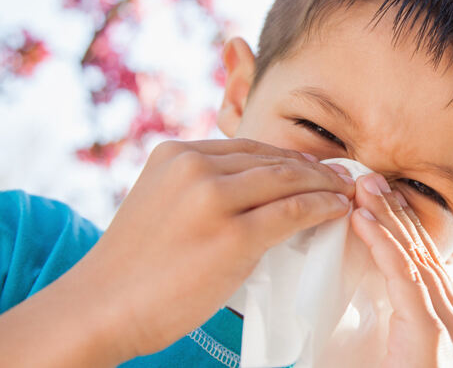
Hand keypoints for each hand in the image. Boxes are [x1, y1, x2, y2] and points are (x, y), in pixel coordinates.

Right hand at [62, 138, 355, 361]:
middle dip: (313, 168)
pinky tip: (337, 210)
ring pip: (287, 181)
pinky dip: (322, 208)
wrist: (102, 307)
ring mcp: (213, 198)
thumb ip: (198, 186)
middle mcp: (194, 166)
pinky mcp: (233, 235)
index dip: (289, 156)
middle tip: (341, 178)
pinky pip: (292, 211)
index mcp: (176, 153)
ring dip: (324, 185)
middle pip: (272, 160)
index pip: (248, 147)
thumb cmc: (135, 265)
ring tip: (346, 193)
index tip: (314, 167)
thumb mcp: (160, 203)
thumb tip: (253, 188)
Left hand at [349, 173, 452, 367]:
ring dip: (386, 218)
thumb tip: (375, 295)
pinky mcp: (430, 333)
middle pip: (426, 254)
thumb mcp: (399, 350)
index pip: (431, 264)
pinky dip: (381, 243)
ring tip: (364, 188)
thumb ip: (396, 322)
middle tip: (374, 181)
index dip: (409, 229)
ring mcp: (451, 326)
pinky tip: (363, 220)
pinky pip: (404, 275)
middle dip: (397, 214)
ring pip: (415, 258)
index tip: (388, 202)